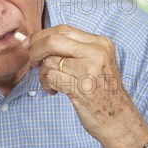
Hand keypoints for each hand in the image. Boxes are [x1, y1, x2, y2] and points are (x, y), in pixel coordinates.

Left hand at [26, 25, 147, 147]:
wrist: (118, 118)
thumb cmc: (102, 91)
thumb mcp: (95, 63)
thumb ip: (73, 49)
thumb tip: (39, 40)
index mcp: (100, 43)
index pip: (63, 30)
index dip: (41, 36)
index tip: (29, 44)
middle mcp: (97, 53)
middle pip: (53, 41)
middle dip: (35, 50)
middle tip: (32, 61)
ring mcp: (90, 70)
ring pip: (49, 61)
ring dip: (43, 74)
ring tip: (51, 83)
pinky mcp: (81, 88)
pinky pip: (51, 78)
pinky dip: (46, 84)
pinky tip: (53, 91)